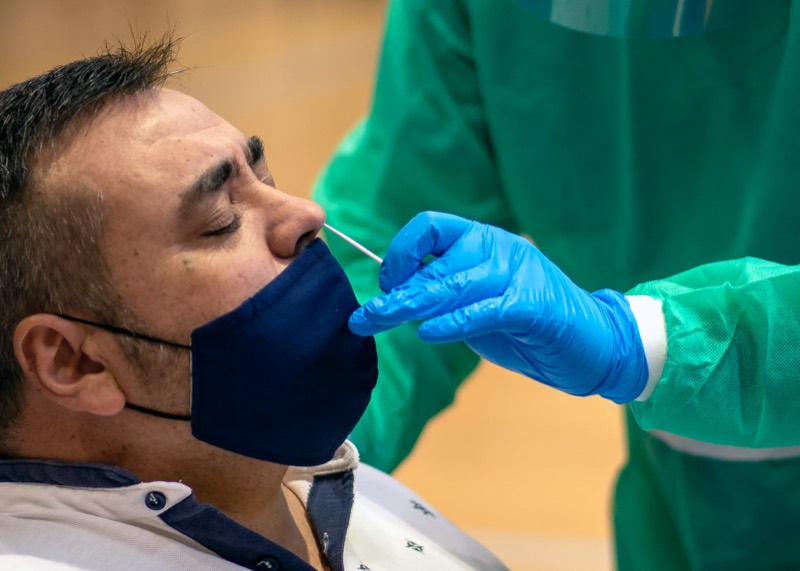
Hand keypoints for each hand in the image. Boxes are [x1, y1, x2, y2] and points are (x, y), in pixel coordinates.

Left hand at [348, 212, 647, 402]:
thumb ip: (446, 294)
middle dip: (393, 293)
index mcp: (484, 241)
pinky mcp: (533, 304)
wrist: (597, 342)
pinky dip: (453, 321)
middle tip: (362, 318)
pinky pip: (484, 309)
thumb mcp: (480, 303)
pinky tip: (428, 332)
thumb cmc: (530, 325)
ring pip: (452, 285)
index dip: (400, 252)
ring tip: (378, 322)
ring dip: (409, 306)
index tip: (386, 283)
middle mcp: (498, 248)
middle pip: (434, 264)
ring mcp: (518, 272)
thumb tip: (396, 297)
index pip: (431, 226)